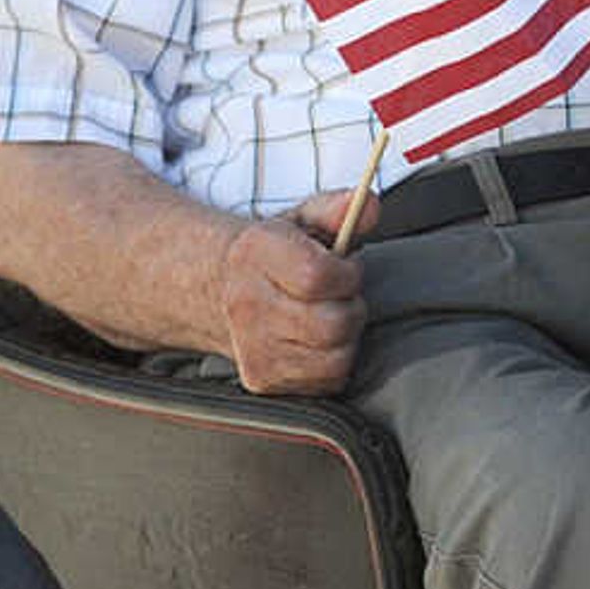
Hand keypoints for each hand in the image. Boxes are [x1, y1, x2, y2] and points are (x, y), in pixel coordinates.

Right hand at [220, 191, 372, 393]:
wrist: (220, 288)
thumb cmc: (274, 253)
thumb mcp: (303, 218)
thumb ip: (339, 208)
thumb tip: (369, 206)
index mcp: (254, 254)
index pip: (317, 276)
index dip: (348, 274)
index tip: (348, 267)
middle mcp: (245, 304)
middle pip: (331, 324)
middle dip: (352, 306)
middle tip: (343, 295)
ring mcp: (250, 347)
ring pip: (333, 359)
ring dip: (347, 337)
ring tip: (333, 315)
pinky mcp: (261, 378)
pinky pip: (325, 382)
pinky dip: (335, 363)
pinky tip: (321, 341)